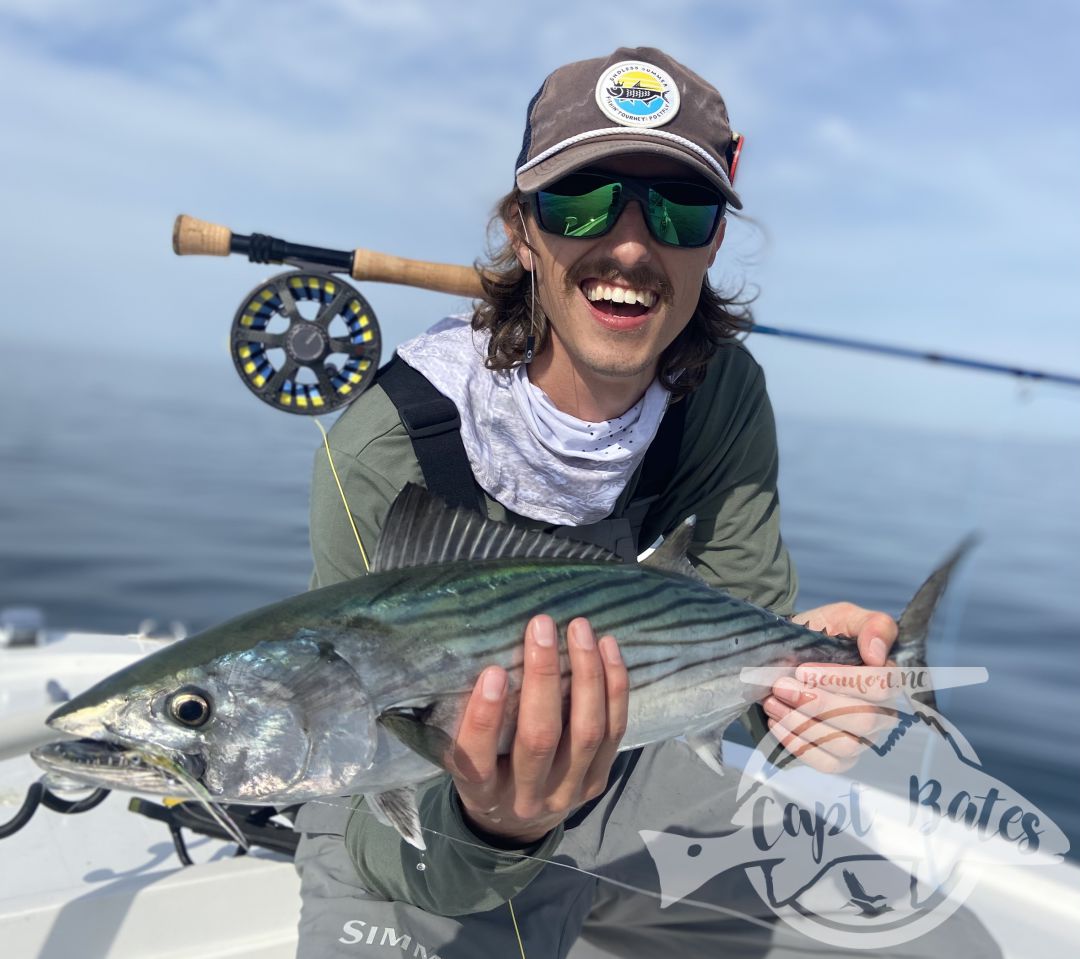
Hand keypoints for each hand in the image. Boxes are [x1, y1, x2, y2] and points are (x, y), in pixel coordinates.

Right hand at [448, 615, 628, 845]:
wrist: (517, 825)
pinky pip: (615, 730)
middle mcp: (526, 797)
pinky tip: (608, 648)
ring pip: (586, 732)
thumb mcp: (464, 758)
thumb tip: (478, 653)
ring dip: (586, 674)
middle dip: (543, 677)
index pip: (477, 760)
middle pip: (540, 738)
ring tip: (579, 629)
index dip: (484, 718)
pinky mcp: (598, 781)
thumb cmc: (485, 771)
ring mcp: (568, 792)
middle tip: (541, 626)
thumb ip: (467, 722)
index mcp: (482, 793)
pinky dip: (614, 687)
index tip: (493, 671)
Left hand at [763, 602, 897, 772]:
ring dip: (802, 724)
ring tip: (772, 701)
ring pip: (844, 745)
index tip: (803, 670)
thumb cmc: (821, 636)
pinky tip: (776, 722)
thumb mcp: (843, 617)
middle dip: (816, 703)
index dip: (841, 680)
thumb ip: (871, 625)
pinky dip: (798, 744)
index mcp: (887, 677)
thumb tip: (877, 653)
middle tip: (780, 685)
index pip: (880, 686)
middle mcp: (882, 713)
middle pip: (862, 720)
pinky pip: (827, 763)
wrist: (789, 654)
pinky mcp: (841, 758)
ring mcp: (863, 739)